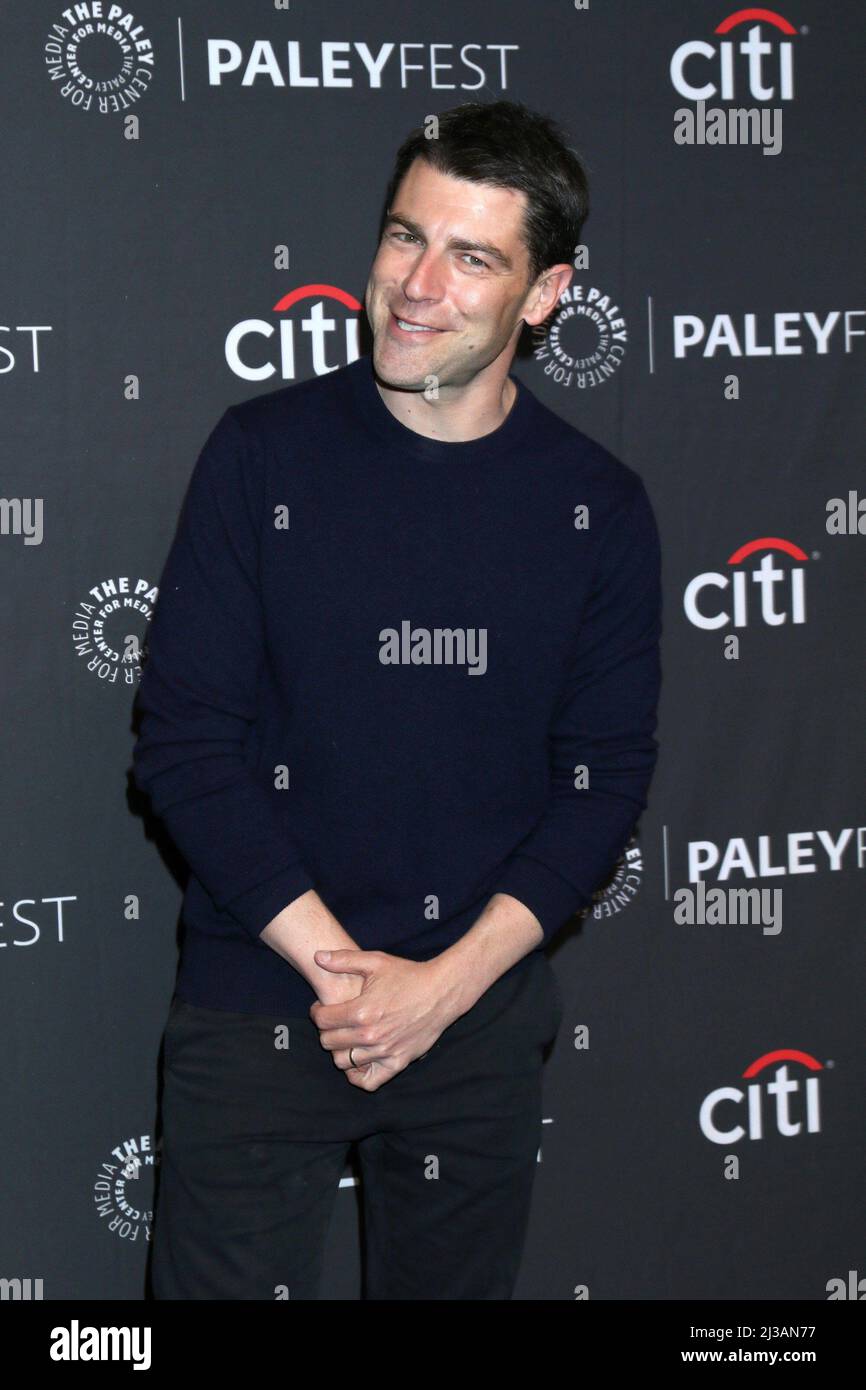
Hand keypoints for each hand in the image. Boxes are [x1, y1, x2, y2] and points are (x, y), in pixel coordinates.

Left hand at [309, 949, 466, 1090]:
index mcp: (362, 1011)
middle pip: (328, 1042)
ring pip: (343, 1062)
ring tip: (345, 1038)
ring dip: (339, 1050)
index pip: (322, 1021)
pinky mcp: (398, 1063)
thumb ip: (344, 960)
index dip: (316, 1013)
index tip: (321, 1008)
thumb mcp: (376, 961)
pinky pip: (369, 1082)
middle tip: (333, 1022)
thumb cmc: (408, 975)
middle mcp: (371, 1035)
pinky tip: (358, 1060)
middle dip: (325, 1031)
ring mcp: (384, 1052)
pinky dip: (358, 1075)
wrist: (442, 992)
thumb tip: (317, 956)